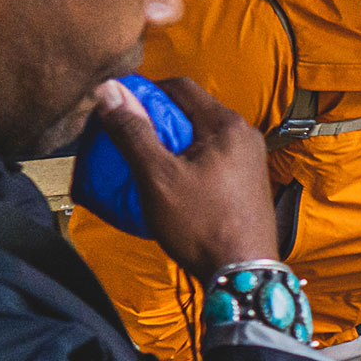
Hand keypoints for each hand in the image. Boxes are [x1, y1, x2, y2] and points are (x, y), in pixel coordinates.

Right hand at [92, 77, 277, 278]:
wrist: (244, 274)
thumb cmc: (202, 226)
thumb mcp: (158, 177)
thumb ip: (133, 132)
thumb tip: (110, 91)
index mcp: (227, 125)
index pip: (179, 86)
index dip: (145, 93)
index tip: (121, 112)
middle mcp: (245, 136)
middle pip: (191, 112)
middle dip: (158, 123)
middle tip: (130, 144)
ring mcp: (250, 160)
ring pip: (201, 138)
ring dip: (172, 147)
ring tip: (147, 168)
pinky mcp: (248, 183)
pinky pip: (212, 160)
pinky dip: (189, 165)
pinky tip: (171, 187)